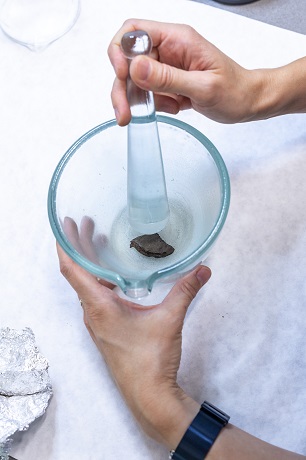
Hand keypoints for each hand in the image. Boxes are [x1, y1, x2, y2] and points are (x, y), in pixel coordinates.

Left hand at [57, 242, 210, 448]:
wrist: (149, 396)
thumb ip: (186, 290)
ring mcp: (98, 323)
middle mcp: (92, 313)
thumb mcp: (170, 319)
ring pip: (87, 285)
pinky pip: (95, 297)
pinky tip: (115, 275)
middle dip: (79, 246)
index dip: (67, 245)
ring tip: (97, 241)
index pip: (73, 270)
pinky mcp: (106, 329)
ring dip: (89, 262)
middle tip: (84, 223)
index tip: (65, 224)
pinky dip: (99, 279)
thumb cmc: (151, 360)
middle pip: (78, 273)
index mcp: (99, 307)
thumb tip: (203, 269)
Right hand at [108, 19, 259, 125]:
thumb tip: (135, 67)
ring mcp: (167, 65)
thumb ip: (168, 78)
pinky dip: (154, 104)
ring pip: (134, 79)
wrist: (247, 102)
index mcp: (178, 39)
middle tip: (124, 111)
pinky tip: (174, 108)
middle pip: (128, 60)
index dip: (121, 51)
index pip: (135, 31)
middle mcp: (169, 49)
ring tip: (149, 114)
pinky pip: (148, 91)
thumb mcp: (203, 87)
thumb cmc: (235, 91)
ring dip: (136, 99)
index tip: (122, 76)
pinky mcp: (168, 81)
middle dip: (122, 86)